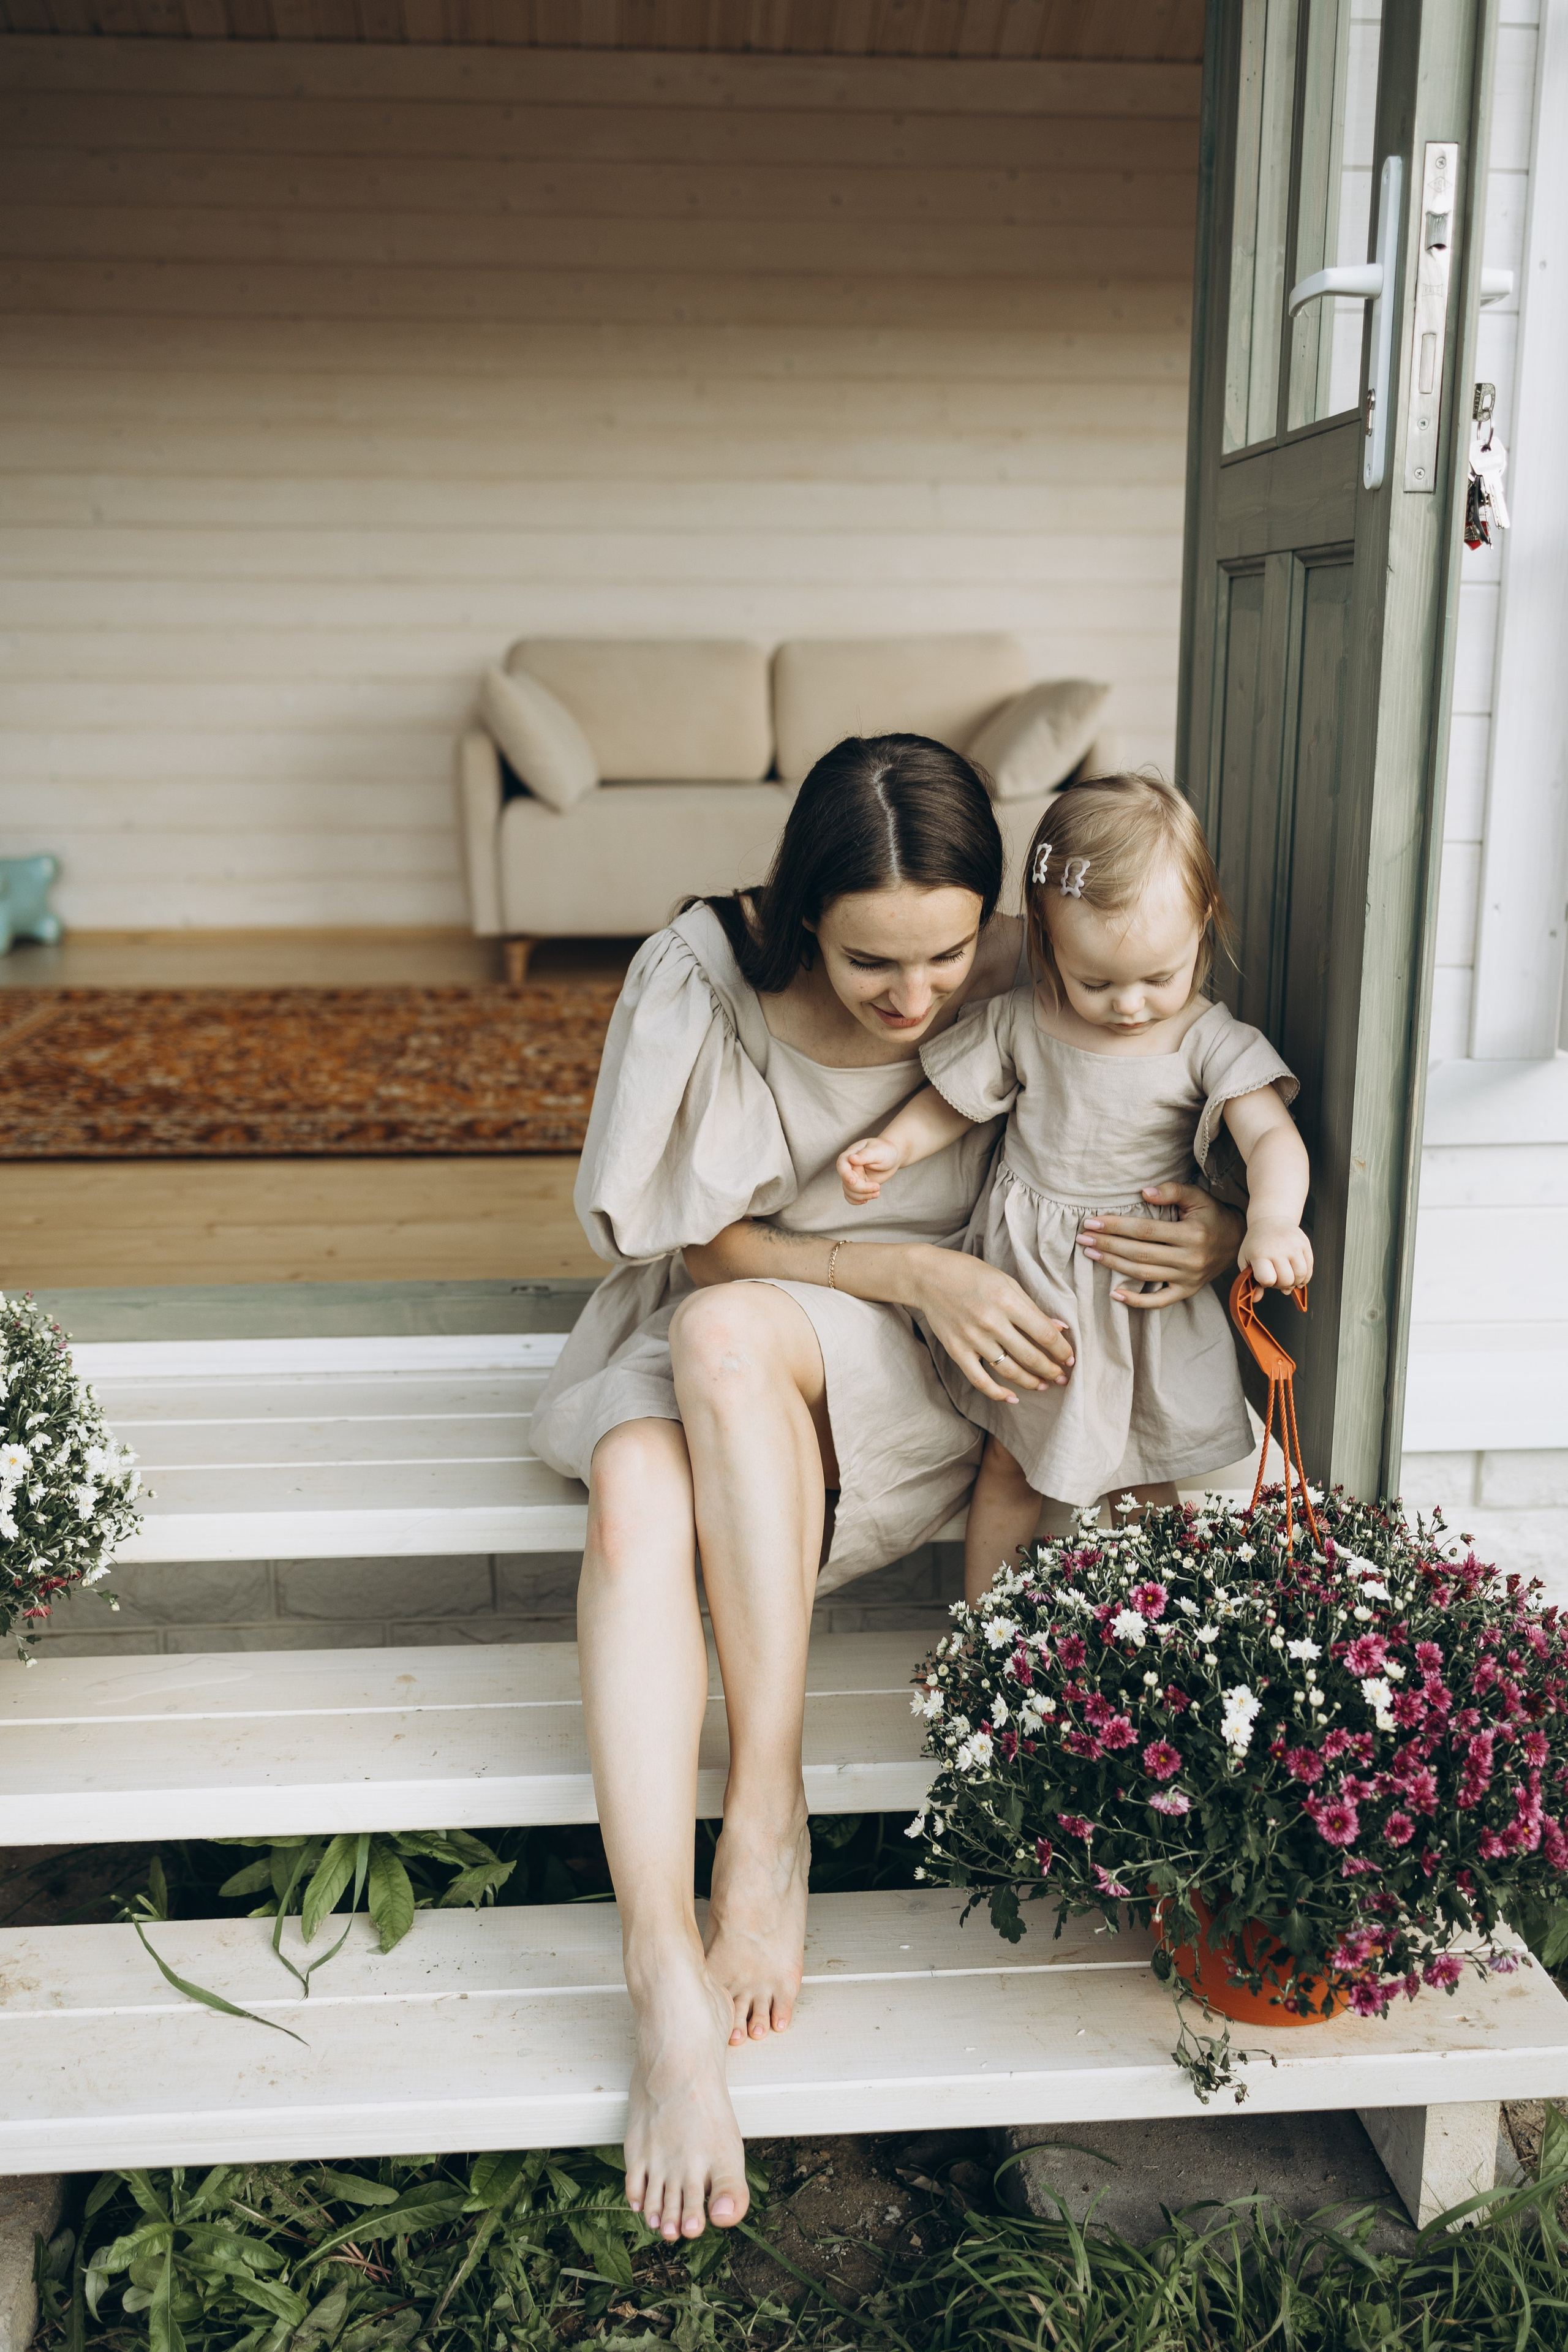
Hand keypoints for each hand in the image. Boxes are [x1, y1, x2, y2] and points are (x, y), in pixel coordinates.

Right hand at [837, 1136, 901, 1205]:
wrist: (893, 1157)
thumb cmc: (885, 1150)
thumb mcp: (877, 1151)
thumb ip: (865, 1155)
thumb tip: (851, 1158)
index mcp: (851, 1154)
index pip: (842, 1165)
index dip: (845, 1174)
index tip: (853, 1181)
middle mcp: (849, 1167)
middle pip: (846, 1182)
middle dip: (861, 1188)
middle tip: (878, 1187)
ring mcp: (853, 1177)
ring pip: (849, 1191)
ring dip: (862, 1196)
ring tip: (877, 1192)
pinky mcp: (858, 1185)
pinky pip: (851, 1196)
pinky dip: (857, 1200)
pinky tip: (868, 1199)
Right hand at [906, 1246, 1074, 1406]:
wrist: (928, 1276)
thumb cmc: (971, 1273)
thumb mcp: (1006, 1281)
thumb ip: (1032, 1306)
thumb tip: (1059, 1328)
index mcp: (1007, 1300)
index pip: (1044, 1333)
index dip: (1062, 1350)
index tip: (1070, 1358)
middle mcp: (990, 1322)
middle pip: (1030, 1356)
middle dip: (1051, 1370)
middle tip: (1063, 1377)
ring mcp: (972, 1338)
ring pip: (1009, 1371)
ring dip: (1031, 1382)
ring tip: (1044, 1386)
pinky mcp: (956, 1350)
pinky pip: (980, 1380)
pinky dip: (997, 1393)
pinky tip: (1012, 1398)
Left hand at [1076, 1183, 1243, 1309]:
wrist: (1237, 1240)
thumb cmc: (1211, 1215)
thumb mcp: (1198, 1196)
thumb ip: (1172, 1191)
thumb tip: (1144, 1192)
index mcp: (1191, 1234)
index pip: (1144, 1231)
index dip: (1116, 1226)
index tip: (1092, 1221)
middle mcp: (1189, 1259)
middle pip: (1139, 1253)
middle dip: (1107, 1244)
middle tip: (1083, 1237)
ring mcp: (1187, 1279)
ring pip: (1143, 1274)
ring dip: (1113, 1265)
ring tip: (1091, 1253)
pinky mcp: (1186, 1291)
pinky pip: (1159, 1302)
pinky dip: (1136, 1302)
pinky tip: (1114, 1294)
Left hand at [1239, 1219, 1312, 1291]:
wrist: (1270, 1220)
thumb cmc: (1256, 1243)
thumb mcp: (1246, 1260)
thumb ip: (1250, 1281)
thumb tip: (1256, 1299)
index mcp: (1260, 1253)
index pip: (1268, 1280)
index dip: (1267, 1283)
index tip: (1264, 1276)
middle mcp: (1278, 1249)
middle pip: (1286, 1280)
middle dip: (1281, 1285)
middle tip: (1277, 1277)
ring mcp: (1293, 1246)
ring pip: (1301, 1276)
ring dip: (1295, 1282)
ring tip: (1287, 1276)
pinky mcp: (1305, 1244)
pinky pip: (1310, 1268)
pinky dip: (1305, 1277)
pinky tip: (1297, 1275)